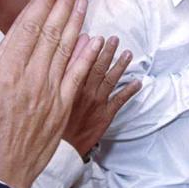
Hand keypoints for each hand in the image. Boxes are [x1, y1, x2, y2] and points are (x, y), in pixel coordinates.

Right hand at [0, 0, 101, 187]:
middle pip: (51, 33)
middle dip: (63, 5)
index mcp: (5, 72)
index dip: (41, 5)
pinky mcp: (61, 108)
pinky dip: (87, 56)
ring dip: (76, 23)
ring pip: (67, 49)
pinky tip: (95, 41)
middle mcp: (32, 77)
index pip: (27, 29)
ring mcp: (50, 93)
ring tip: (83, 1)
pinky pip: (77, 76)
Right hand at [62, 36, 141, 156]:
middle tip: (115, 39)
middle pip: (98, 68)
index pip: (82, 63)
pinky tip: (138, 82)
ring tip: (128, 54)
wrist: (61, 150)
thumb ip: (58, 78)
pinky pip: (119, 101)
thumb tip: (60, 61)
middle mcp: (85, 93)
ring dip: (120, 66)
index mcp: (70, 87)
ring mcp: (97, 103)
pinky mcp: (105, 115)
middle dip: (107, 52)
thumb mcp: (50, 99)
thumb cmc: (53, 123)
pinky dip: (129, 91)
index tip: (97, 37)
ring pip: (111, 80)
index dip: (90, 49)